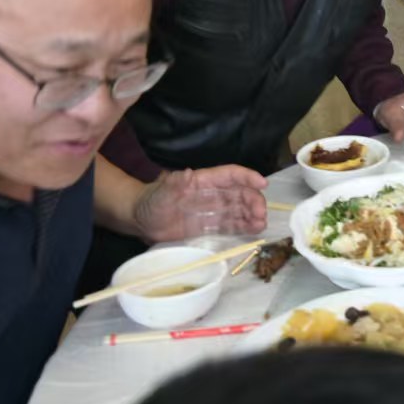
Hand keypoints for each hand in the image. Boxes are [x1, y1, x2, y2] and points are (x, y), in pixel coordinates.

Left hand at [132, 165, 268, 243]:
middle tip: (261, 212)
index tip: (262, 184)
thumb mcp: (160, 192)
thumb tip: (186, 174)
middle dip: (253, 200)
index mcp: (204, 181)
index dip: (247, 177)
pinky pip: (231, 225)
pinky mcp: (210, 227)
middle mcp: (213, 194)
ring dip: (252, 214)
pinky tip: (255, 230)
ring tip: (262, 223)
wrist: (141, 222)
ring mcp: (213, 211)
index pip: (230, 175)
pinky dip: (244, 227)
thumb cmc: (151, 201)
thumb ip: (174, 184)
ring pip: (238, 210)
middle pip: (239, 193)